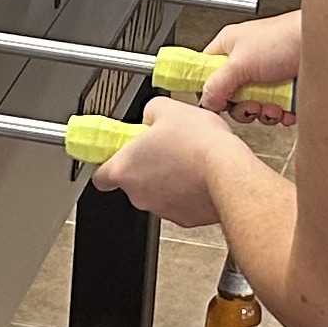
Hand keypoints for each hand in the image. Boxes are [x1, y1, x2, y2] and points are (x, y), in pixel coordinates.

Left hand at [89, 96, 235, 229]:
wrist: (228, 172)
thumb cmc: (198, 143)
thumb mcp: (167, 108)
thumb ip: (150, 113)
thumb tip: (152, 116)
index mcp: (125, 169)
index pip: (99, 176)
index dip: (108, 164)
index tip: (118, 154)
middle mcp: (139, 194)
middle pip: (132, 182)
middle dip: (146, 166)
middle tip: (163, 148)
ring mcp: (162, 209)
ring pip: (158, 193)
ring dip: (168, 178)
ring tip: (188, 158)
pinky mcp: (185, 218)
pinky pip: (180, 203)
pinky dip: (187, 191)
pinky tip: (200, 174)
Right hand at [201, 12, 301, 118]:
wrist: (326, 45)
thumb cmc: (285, 38)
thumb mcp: (240, 63)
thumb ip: (217, 85)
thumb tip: (205, 102)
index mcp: (229, 46)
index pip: (205, 71)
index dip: (208, 90)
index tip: (216, 103)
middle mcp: (246, 61)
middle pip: (230, 96)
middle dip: (242, 107)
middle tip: (251, 104)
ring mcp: (266, 76)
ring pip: (253, 106)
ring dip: (263, 112)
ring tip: (273, 106)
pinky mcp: (283, 88)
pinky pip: (273, 110)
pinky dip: (279, 114)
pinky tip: (285, 109)